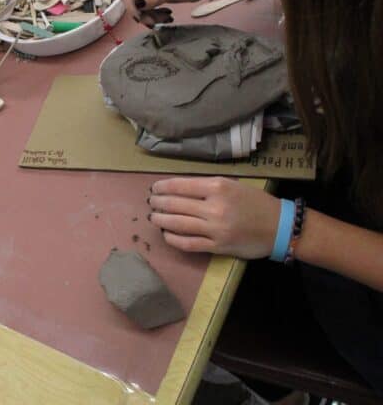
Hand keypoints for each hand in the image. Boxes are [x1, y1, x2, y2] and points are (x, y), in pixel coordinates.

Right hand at [122, 0, 217, 25]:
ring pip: (137, 3)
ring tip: (166, 19)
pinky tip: (165, 15)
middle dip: (140, 12)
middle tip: (154, 23)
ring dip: (148, 15)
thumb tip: (137, 4)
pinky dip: (152, 13)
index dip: (130, 2)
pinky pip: (145, 5)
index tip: (139, 18)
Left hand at [147, 177, 279, 258]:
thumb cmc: (256, 202)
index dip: (162, 187)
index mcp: (218, 188)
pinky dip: (173, 238)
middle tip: (151, 202)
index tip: (154, 188)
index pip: (180, 186)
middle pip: (175, 204)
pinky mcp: (217, 247)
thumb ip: (207, 187)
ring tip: (153, 216)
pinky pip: (188, 243)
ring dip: (161, 219)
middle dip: (158, 203)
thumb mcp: (232, 185)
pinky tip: (166, 234)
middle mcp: (214, 207)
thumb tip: (178, 189)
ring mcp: (215, 229)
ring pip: (178, 224)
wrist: (280, 227)